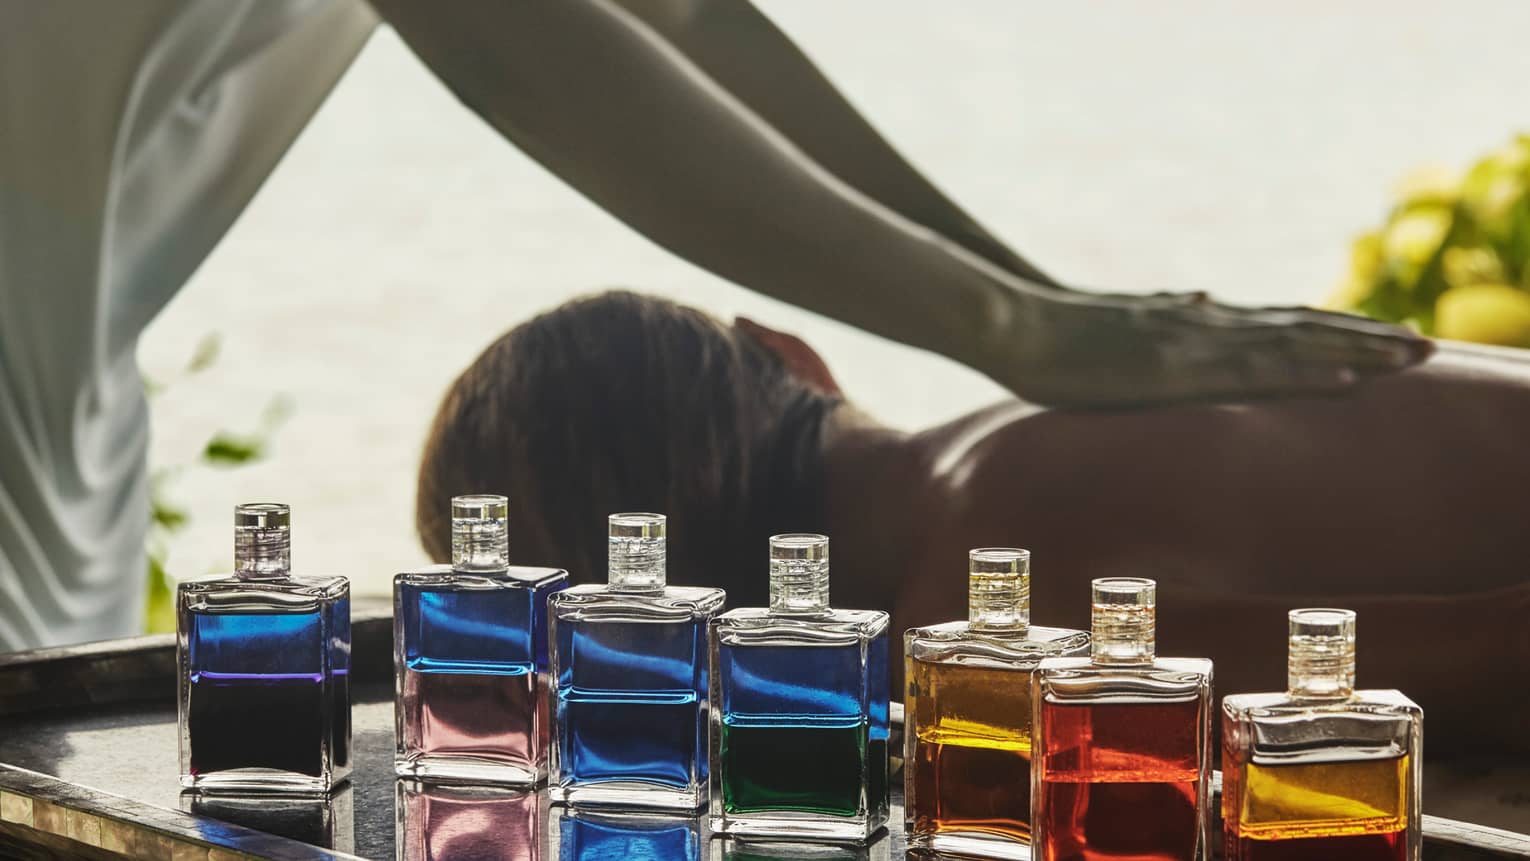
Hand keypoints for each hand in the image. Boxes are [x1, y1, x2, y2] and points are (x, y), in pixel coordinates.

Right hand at [992, 290, 1432, 406]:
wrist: (1015, 324)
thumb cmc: (1056, 329)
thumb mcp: (1122, 313)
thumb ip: (1165, 306)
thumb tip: (1200, 293)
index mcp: (1194, 317)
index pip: (1280, 320)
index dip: (1334, 327)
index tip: (1383, 335)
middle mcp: (1205, 323)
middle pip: (1303, 327)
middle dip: (1367, 338)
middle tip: (1427, 346)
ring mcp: (1194, 345)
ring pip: (1293, 346)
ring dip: (1357, 353)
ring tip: (1411, 359)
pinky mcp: (1177, 370)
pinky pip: (1253, 375)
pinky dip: (1305, 375)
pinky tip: (1344, 381)